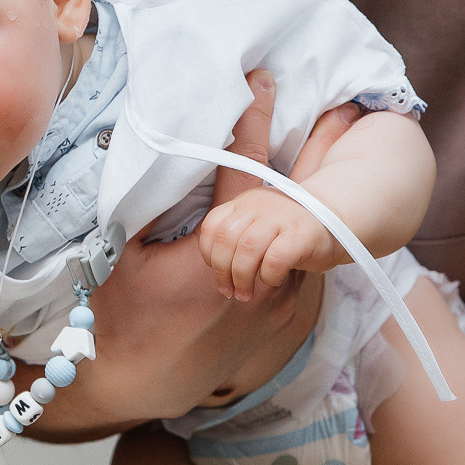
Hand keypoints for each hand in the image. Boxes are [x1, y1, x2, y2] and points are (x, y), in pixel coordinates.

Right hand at [89, 69, 359, 332]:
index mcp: (218, 250)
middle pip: (298, 199)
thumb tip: (166, 155)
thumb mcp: (123, 253)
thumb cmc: (123, 316)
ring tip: (333, 152)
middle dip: (317, 152)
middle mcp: (262, 274)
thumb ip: (150, 205)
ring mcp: (281, 300)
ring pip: (304, 234)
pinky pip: (301, 266)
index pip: (244, 170)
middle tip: (342, 110)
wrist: (140, 382)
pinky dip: (308, 237)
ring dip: (316, 197)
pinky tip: (310, 217)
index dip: (253, 121)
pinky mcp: (288, 319)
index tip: (262, 81)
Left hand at [199, 186, 344, 299]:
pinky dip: (269, 276)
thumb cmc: (292, 233)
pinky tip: (274, 280)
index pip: (212, 225)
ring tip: (246, 294)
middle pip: (226, 239)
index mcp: (245, 202)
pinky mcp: (302, 234)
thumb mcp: (259, 227)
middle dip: (222, 271)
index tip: (217, 272)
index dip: (209, 253)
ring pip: (247, 248)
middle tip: (230, 291)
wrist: (338, 221)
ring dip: (242, 277)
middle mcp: (260, 205)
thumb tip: (215, 270)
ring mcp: (282, 217)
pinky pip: (274, 259)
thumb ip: (237, 238)